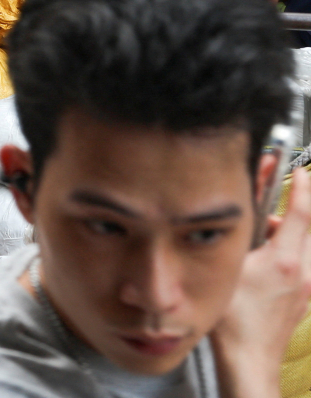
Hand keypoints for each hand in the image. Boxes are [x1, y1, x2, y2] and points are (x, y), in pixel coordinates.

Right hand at [211, 167, 310, 397]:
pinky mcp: (305, 298)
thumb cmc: (232, 321)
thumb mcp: (228, 267)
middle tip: (267, 210)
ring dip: (288, 235)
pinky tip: (264, 262)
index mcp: (285, 262)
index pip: (302, 212)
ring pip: (304, 247)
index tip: (300, 171)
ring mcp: (307, 288)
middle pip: (307, 228)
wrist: (248, 360)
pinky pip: (301, 264)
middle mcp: (304, 273)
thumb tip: (243, 206)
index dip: (302, 187)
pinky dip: (289, 253)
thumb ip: (239, 235)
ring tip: (260, 239)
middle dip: (291, 212)